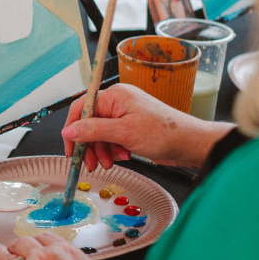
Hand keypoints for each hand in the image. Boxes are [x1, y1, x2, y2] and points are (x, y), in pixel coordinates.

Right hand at [61, 83, 232, 170]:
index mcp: (114, 95)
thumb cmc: (164, 133)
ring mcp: (124, 115)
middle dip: (89, 145)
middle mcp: (117, 102)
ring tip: (109, 164)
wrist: (190, 144)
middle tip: (90, 163)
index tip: (69, 148)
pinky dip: (112, 150)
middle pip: (89, 123)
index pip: (81, 108)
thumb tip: (68, 130)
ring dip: (101, 151)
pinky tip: (122, 157)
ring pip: (99, 134)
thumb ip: (93, 130)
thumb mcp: (124, 133)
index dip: (72, 128)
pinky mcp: (130, 127)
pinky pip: (111, 138)